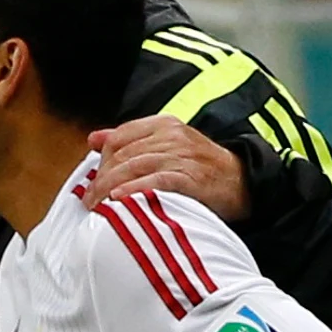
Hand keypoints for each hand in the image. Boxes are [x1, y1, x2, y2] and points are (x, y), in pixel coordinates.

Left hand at [86, 117, 249, 221]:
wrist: (243, 182)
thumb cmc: (200, 167)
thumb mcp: (167, 145)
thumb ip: (130, 140)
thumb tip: (94, 139)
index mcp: (164, 125)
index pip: (119, 137)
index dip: (101, 160)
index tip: (91, 181)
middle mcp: (172, 136)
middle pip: (123, 154)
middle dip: (100, 179)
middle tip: (89, 200)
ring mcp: (182, 156)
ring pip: (134, 167)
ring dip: (110, 187)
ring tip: (97, 205)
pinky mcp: (191, 177)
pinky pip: (155, 181)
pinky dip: (134, 189)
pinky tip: (119, 198)